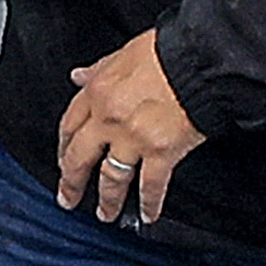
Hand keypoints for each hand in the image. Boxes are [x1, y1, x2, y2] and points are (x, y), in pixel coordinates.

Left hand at [52, 32, 200, 223]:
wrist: (202, 59)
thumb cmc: (170, 50)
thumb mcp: (125, 53)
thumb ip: (100, 69)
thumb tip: (78, 75)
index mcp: (98, 92)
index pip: (70, 124)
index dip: (64, 146)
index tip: (63, 158)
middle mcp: (109, 118)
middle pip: (80, 158)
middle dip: (72, 183)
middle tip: (68, 199)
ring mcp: (133, 138)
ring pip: (111, 178)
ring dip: (107, 200)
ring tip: (105, 214)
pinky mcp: (161, 151)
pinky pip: (151, 185)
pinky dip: (150, 204)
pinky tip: (147, 215)